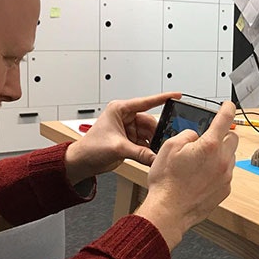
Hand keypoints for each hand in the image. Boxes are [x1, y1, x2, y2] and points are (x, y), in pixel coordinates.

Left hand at [64, 92, 181, 184]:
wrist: (81, 162)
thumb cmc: (90, 148)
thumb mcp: (118, 148)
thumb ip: (140, 153)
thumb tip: (157, 157)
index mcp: (120, 110)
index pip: (145, 102)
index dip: (163, 98)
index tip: (177, 95)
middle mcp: (125, 117)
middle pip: (150, 122)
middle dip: (157, 132)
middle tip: (166, 140)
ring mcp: (128, 129)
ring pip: (149, 133)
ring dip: (153, 142)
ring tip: (157, 150)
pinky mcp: (129, 140)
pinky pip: (145, 142)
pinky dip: (149, 148)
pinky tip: (152, 154)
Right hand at [136, 101, 237, 249]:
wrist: (169, 211)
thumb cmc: (167, 182)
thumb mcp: (170, 147)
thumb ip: (187, 135)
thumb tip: (195, 136)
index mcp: (210, 145)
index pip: (225, 119)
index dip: (228, 108)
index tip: (228, 106)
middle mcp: (222, 160)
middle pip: (233, 138)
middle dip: (222, 136)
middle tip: (207, 141)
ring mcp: (226, 176)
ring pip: (230, 157)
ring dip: (219, 155)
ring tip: (199, 164)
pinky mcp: (225, 190)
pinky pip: (226, 173)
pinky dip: (217, 171)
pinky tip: (201, 177)